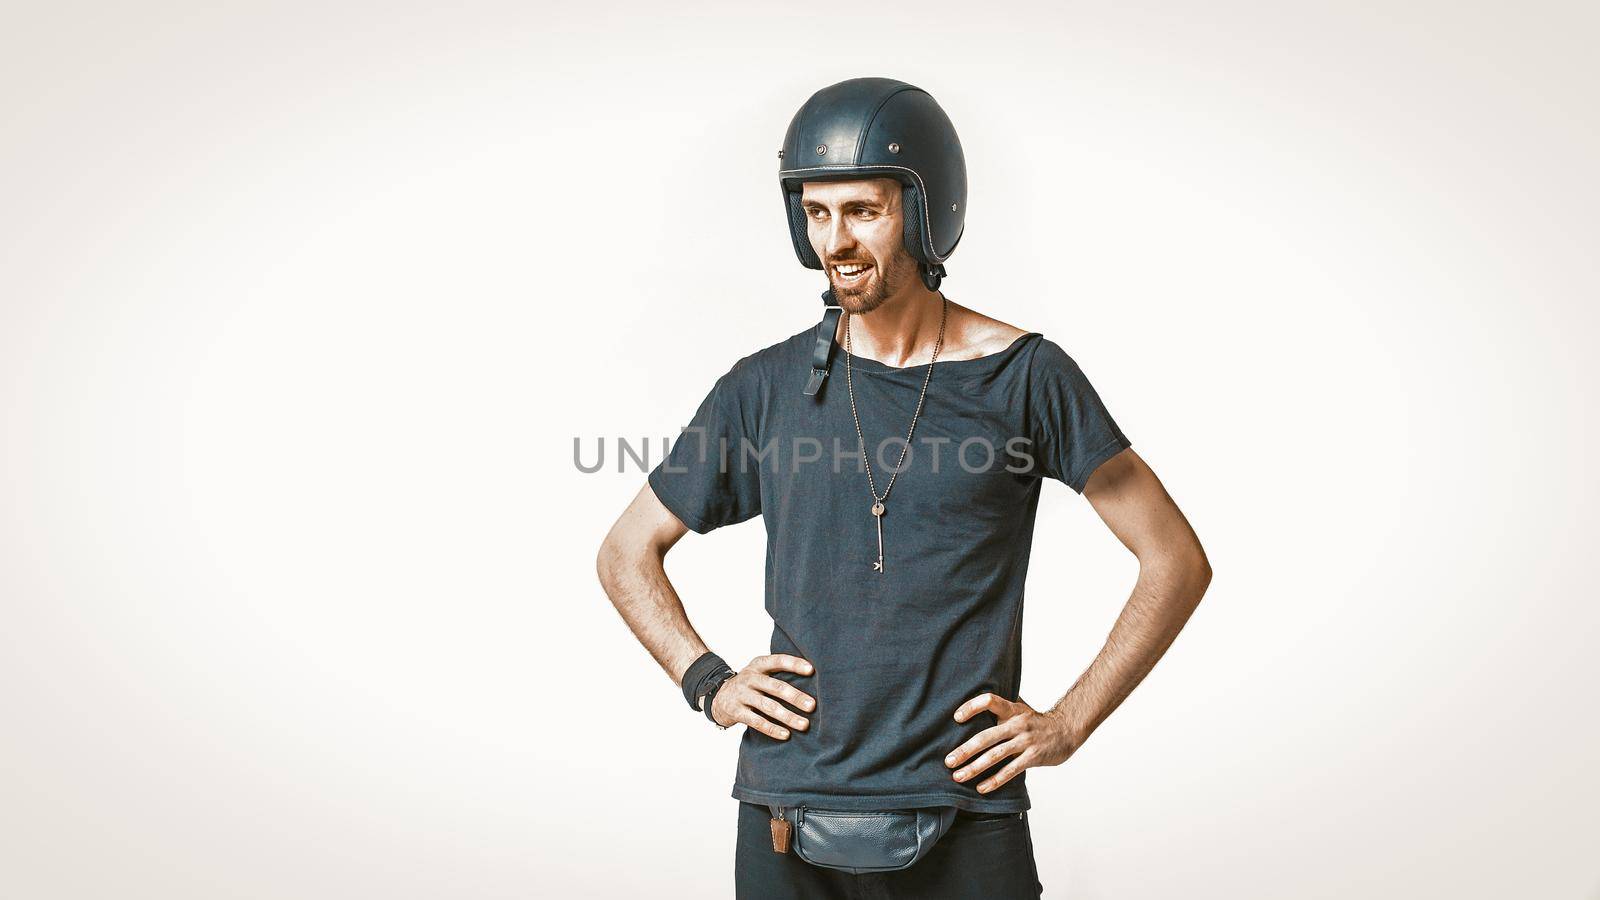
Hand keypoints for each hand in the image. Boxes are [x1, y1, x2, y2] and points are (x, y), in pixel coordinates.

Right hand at [710, 654, 816, 739]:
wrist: (718, 697)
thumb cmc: (749, 685)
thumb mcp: (760, 673)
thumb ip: (778, 674)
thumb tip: (814, 683)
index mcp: (758, 665)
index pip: (778, 660)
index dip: (794, 664)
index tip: (812, 670)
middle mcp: (749, 678)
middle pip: (775, 686)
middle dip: (795, 696)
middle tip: (812, 706)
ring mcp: (741, 694)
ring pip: (768, 706)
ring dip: (788, 716)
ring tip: (804, 725)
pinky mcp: (735, 711)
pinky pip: (756, 721)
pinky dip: (772, 729)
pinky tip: (786, 734)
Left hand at [944, 693, 1082, 793]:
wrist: (1068, 730)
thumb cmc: (1037, 721)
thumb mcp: (1020, 708)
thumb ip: (1001, 707)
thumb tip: (973, 704)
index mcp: (1012, 709)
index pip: (989, 701)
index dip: (972, 707)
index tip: (956, 718)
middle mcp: (1017, 724)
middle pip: (986, 736)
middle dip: (964, 750)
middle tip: (948, 761)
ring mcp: (1025, 741)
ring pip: (995, 756)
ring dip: (974, 768)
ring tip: (958, 777)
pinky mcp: (1032, 757)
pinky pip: (1010, 771)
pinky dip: (994, 780)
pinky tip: (981, 788)